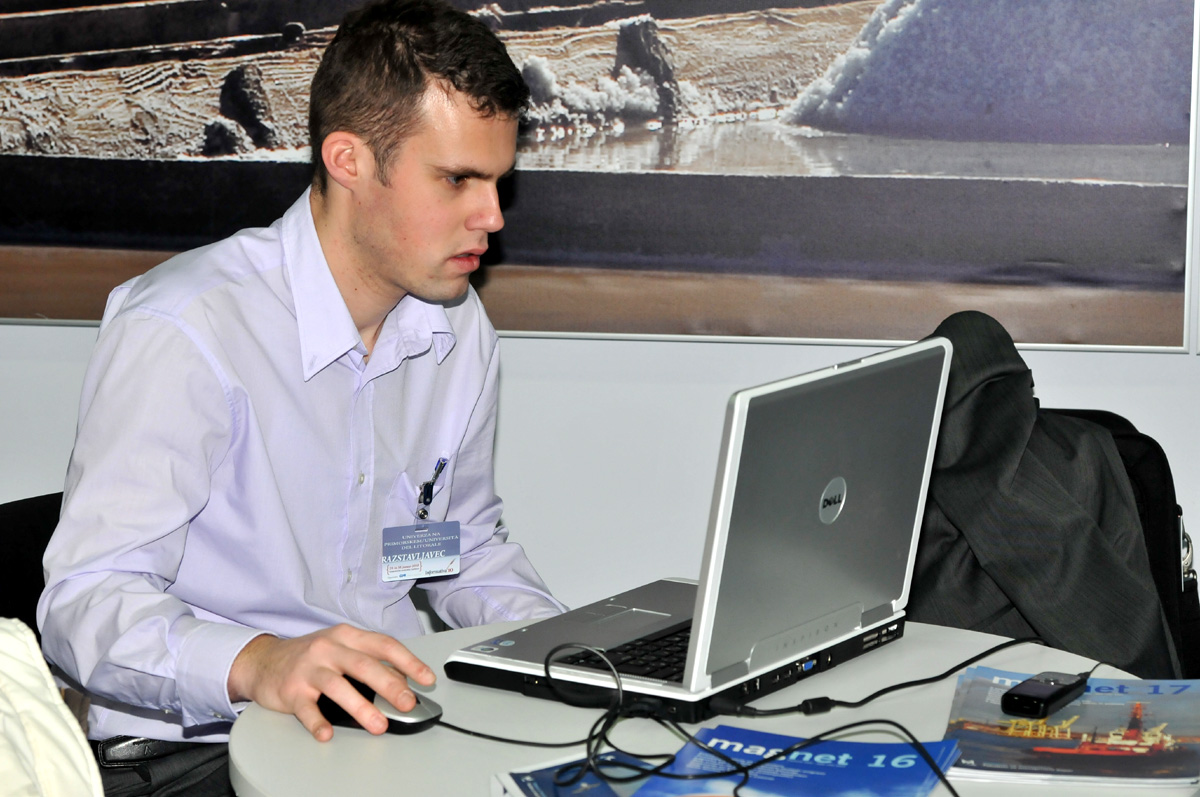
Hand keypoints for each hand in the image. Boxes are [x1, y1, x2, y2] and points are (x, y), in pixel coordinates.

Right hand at [228, 624, 435, 740]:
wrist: (263, 661)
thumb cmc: (310, 656)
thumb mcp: (341, 649)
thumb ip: (369, 660)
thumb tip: (402, 681)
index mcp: (347, 636)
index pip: (384, 645)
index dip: (408, 662)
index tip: (426, 678)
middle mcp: (328, 649)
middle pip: (364, 665)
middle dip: (390, 685)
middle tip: (407, 702)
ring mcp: (308, 669)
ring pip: (338, 686)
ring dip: (361, 707)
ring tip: (378, 725)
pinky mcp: (291, 690)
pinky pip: (306, 708)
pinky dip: (317, 722)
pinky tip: (328, 732)